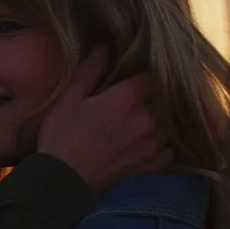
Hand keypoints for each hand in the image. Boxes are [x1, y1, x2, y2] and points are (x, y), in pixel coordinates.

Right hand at [37, 45, 172, 191]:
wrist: (63, 181)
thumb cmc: (62, 135)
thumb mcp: (70, 98)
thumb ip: (90, 71)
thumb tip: (103, 48)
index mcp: (128, 98)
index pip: (152, 76)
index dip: (145, 73)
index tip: (135, 74)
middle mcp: (146, 119)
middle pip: (162, 99)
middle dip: (151, 96)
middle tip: (135, 97)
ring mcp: (150, 144)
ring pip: (167, 124)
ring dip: (158, 120)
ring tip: (142, 119)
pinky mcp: (149, 165)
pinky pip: (167, 151)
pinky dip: (161, 145)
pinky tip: (148, 143)